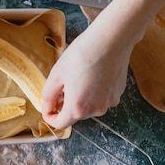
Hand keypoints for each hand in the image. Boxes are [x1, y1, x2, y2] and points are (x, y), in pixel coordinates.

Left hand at [41, 11, 131, 129]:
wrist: (110, 40)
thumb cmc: (82, 55)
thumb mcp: (56, 74)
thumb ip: (48, 96)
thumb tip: (47, 108)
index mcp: (77, 108)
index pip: (60, 124)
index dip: (50, 118)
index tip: (47, 109)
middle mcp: (95, 110)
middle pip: (75, 115)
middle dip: (65, 105)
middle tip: (61, 86)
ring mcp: (108, 103)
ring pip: (88, 106)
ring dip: (80, 98)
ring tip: (77, 77)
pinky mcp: (117, 93)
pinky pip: (101, 98)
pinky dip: (94, 92)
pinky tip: (92, 74)